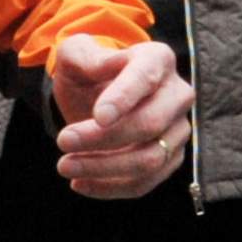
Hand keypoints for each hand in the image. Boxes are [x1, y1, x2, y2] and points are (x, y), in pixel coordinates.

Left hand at [50, 33, 193, 198]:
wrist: (95, 92)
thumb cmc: (86, 69)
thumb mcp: (75, 54)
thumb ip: (85, 56)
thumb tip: (104, 68)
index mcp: (157, 58)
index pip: (145, 78)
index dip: (124, 98)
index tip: (98, 117)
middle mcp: (177, 94)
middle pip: (149, 124)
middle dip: (102, 138)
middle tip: (62, 141)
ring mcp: (178, 129)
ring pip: (150, 159)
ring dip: (104, 168)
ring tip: (65, 166)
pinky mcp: (170, 158)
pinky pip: (146, 181)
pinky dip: (111, 187)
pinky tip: (81, 183)